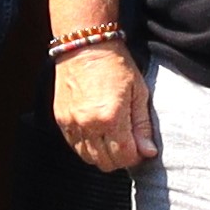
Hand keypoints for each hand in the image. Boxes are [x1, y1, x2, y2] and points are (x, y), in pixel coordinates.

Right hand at [54, 40, 158, 173]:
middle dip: (121, 158)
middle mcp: (89, 124)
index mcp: (111, 117)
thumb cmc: (116, 65)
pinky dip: (87, 146)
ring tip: (113, 138)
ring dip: (103, 155)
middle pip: (106, 163)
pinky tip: (97, 133)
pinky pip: (75, 146)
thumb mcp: (139, 92)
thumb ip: (143, 125)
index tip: (141, 148)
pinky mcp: (61, 120)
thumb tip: (148, 152)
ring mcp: (72, 123)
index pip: (125, 156)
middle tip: (129, 144)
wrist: (86, 46)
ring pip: (88, 158)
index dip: (136, 156)